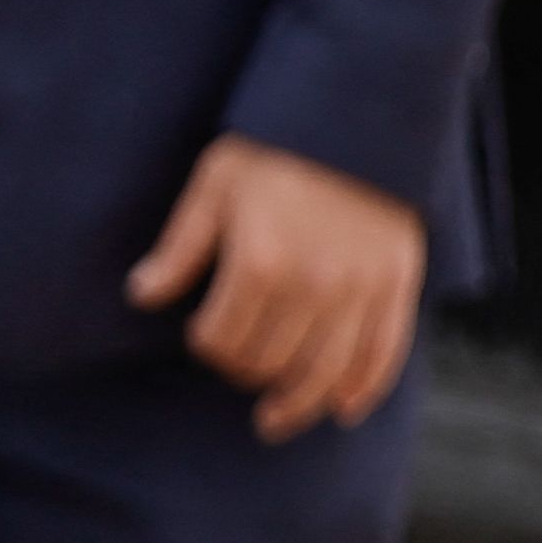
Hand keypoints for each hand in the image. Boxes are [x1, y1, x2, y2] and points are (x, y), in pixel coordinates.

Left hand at [128, 135, 424, 440]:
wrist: (361, 121)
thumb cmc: (278, 150)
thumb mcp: (215, 185)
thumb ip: (181, 246)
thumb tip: (143, 296)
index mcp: (261, 262)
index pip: (222, 340)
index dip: (205, 346)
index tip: (203, 334)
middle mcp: (314, 286)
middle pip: (269, 363)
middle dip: (244, 371)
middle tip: (237, 359)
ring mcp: (361, 290)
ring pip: (324, 373)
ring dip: (297, 404)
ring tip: (276, 421)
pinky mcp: (398, 286)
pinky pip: (384, 353)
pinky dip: (364, 389)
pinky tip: (343, 411)